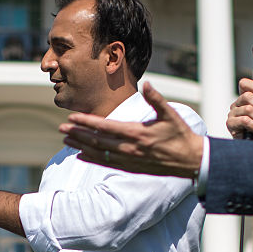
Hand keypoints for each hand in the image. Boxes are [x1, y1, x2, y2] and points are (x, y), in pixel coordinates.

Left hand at [60, 82, 203, 177]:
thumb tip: (147, 84)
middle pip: (98, 141)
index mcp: (137, 133)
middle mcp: (130, 148)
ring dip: (81, 146)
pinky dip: (92, 159)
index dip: (87, 122)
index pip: (106, 127)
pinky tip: (81, 155)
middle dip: (78, 134)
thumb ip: (156, 99)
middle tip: (61, 128)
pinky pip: (107, 163)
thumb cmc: (180, 135)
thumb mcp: (171, 114)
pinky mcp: (131, 168)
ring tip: (66, 139)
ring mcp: (129, 160)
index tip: (72, 117)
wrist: (190, 160)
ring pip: (99, 153)